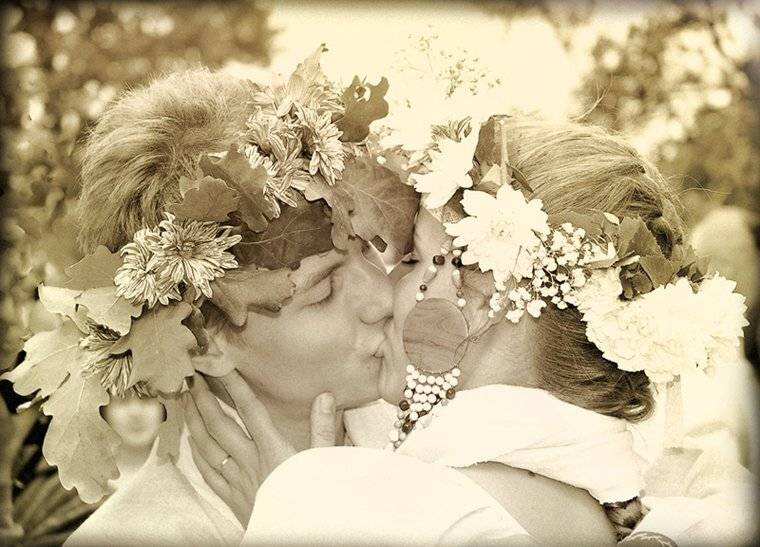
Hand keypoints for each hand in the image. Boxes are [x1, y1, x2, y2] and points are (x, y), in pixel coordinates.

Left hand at [184, 371, 337, 526]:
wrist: (299, 536)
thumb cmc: (315, 499)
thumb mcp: (326, 463)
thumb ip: (323, 429)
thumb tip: (324, 396)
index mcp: (273, 450)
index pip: (250, 410)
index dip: (235, 386)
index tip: (222, 366)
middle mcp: (250, 462)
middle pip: (220, 425)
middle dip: (204, 399)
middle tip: (192, 377)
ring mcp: (238, 481)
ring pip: (207, 446)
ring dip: (194, 421)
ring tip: (186, 401)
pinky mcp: (232, 498)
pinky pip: (207, 472)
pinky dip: (196, 454)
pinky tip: (191, 441)